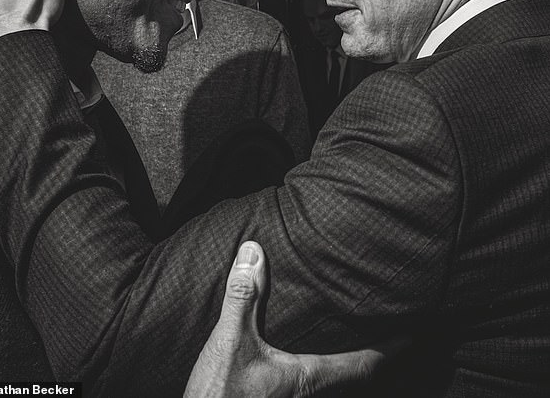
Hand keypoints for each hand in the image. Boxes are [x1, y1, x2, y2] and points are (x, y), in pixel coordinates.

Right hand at [185, 241, 405, 397]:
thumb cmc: (220, 395)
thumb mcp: (230, 341)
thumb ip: (244, 297)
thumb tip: (254, 252)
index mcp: (307, 378)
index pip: (362, 365)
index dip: (392, 350)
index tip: (415, 333)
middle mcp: (307, 394)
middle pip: (356, 380)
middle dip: (377, 357)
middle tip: (393, 333)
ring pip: (335, 385)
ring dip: (350, 365)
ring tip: (358, 341)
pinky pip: (314, 386)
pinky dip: (327, 371)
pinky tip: (311, 357)